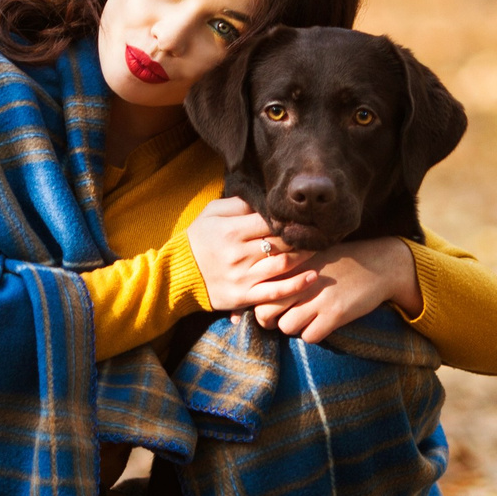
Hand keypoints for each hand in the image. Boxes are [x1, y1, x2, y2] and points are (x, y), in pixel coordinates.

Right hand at [186, 197, 314, 312]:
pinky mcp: (244, 296)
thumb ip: (238, 204)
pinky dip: (296, 286)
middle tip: (317, 233)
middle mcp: (239, 253)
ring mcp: (243, 277)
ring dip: (304, 258)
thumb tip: (264, 199)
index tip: (301, 218)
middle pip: (280, 243)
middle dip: (301, 238)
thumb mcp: (211, 213)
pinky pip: (274, 292)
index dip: (288, 219)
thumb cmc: (198, 239)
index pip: (269, 221)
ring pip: (282, 266)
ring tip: (318, 251)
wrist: (178, 273)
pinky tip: (312, 278)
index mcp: (232, 230)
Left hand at [253, 237, 417, 345]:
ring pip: (286, 327)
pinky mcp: (335, 314)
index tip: (267, 305)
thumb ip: (288, 267)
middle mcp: (301, 281)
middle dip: (269, 320)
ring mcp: (318, 298)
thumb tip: (261, 285)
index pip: (260, 288)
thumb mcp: (312, 255)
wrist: (380, 264)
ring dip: (293, 328)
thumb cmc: (343, 260)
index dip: (259, 302)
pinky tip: (321, 324)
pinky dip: (312, 334)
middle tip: (280, 319)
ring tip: (305, 320)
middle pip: (265, 311)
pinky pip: (310, 336)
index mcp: (293, 264)